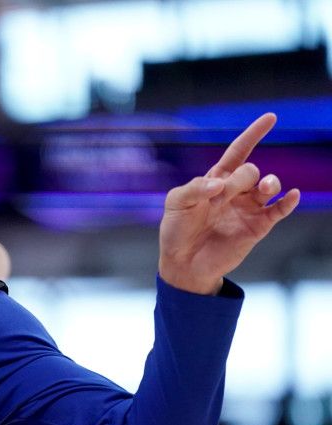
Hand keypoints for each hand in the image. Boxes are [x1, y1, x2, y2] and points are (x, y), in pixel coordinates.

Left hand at [158, 113, 300, 294]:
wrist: (183, 264)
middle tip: (223, 196)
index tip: (270, 118)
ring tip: (266, 187)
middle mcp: (235, 191)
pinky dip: (288, 202)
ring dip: (270, 183)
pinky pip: (279, 210)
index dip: (253, 134)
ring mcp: (248, 208)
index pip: (238, 152)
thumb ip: (193, 188)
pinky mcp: (257, 227)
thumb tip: (219, 184)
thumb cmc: (176, 231)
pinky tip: (292, 196)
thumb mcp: (175, 204)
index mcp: (216, 180)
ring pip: (269, 186)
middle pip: (250, 171)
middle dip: (242, 177)